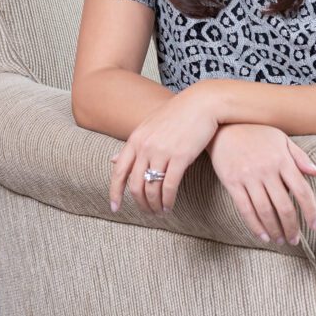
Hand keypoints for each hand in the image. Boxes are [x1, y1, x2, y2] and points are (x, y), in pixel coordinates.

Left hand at [109, 84, 219, 215]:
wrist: (203, 103)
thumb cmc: (178, 114)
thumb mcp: (150, 126)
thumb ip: (133, 145)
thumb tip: (112, 159)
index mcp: (135, 139)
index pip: (119, 171)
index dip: (115, 192)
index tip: (115, 208)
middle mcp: (145, 147)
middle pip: (135, 184)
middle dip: (139, 203)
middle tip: (146, 213)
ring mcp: (162, 152)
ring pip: (152, 188)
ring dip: (154, 205)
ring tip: (160, 212)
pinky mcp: (181, 157)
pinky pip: (170, 185)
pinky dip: (168, 200)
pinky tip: (169, 206)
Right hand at [206, 123, 315, 245]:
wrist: (224, 127)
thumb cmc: (256, 133)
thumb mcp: (281, 139)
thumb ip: (300, 157)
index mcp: (283, 160)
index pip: (302, 191)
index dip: (311, 211)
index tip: (315, 226)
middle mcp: (268, 170)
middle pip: (284, 206)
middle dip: (292, 227)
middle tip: (295, 240)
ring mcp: (249, 177)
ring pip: (265, 211)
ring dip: (275, 230)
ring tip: (280, 240)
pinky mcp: (232, 183)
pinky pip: (245, 209)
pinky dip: (255, 226)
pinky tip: (263, 236)